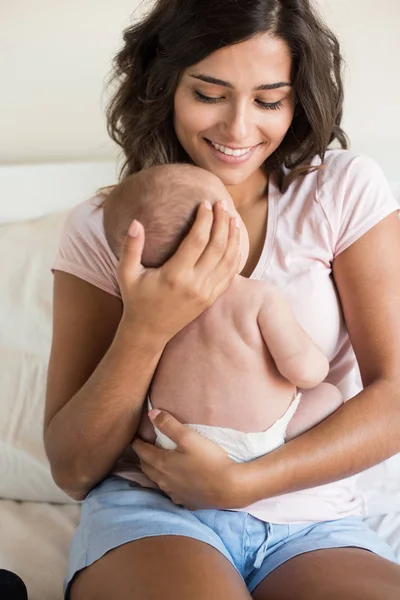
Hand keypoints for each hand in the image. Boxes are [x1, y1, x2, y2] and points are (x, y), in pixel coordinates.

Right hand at [117, 201, 240, 345]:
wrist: (148, 331)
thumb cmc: (136, 299)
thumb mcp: (126, 274)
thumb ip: (130, 248)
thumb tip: (136, 222)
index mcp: (174, 275)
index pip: (197, 240)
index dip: (204, 219)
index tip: (204, 203)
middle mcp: (195, 284)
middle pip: (218, 247)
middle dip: (222, 222)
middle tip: (222, 205)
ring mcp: (206, 293)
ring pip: (229, 260)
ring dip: (234, 237)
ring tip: (233, 218)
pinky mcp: (211, 298)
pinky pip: (230, 275)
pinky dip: (236, 256)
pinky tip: (236, 242)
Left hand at [132, 409, 244, 509]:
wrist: (229, 487)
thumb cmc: (209, 460)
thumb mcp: (189, 437)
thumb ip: (169, 424)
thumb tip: (151, 414)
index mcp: (162, 464)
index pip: (142, 452)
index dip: (137, 443)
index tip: (136, 438)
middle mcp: (164, 481)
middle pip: (146, 467)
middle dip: (143, 457)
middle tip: (144, 448)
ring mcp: (174, 493)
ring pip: (157, 481)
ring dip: (154, 471)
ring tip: (156, 463)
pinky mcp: (186, 501)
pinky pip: (171, 492)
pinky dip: (168, 484)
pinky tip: (175, 482)